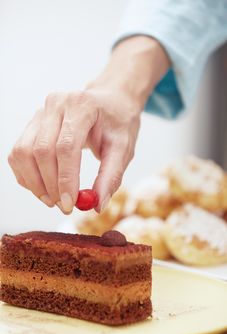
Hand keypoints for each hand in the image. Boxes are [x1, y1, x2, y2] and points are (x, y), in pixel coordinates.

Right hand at [8, 88, 139, 213]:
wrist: (108, 103)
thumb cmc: (117, 124)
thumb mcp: (123, 149)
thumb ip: (111, 176)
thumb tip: (97, 205)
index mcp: (82, 105)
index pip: (66, 146)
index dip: (65, 178)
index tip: (70, 204)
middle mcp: (56, 104)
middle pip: (41, 150)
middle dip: (50, 185)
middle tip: (64, 206)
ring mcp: (40, 113)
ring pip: (24, 153)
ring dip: (35, 183)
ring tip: (53, 200)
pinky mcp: (31, 125)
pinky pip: (18, 154)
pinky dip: (27, 176)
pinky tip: (44, 187)